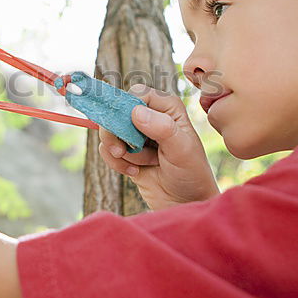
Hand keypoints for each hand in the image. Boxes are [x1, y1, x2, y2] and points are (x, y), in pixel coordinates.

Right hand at [97, 84, 218, 210]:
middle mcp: (150, 116)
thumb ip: (162, 128)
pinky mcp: (126, 152)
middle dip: (118, 133)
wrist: (184, 203)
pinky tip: (134, 172)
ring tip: (142, 164)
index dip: (127, 108)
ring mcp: (136, 135)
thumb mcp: (181, 150)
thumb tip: (136, 111)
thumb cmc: (191, 173)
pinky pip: (106, 150)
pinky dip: (116, 163)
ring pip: (109, 132)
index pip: (137, 94)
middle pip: (116, 111)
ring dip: (122, 152)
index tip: (126, 126)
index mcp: (167, 107)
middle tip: (123, 150)